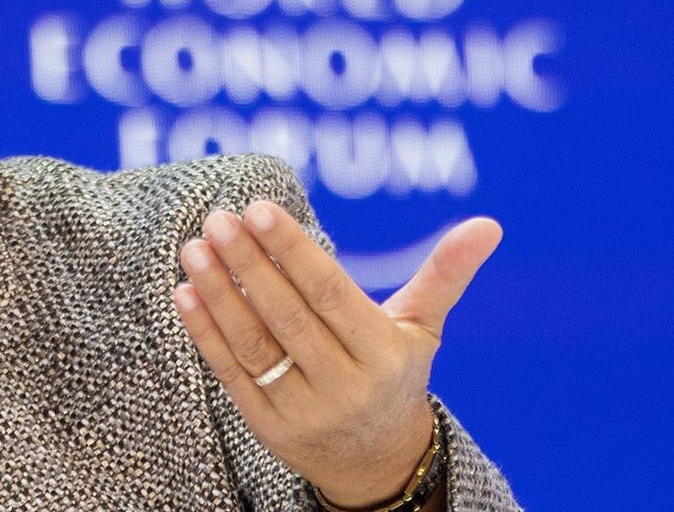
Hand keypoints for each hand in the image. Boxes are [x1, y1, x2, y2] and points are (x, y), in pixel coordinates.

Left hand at [173, 202, 501, 507]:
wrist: (377, 464)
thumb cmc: (394, 376)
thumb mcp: (422, 330)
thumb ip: (445, 276)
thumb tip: (488, 225)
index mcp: (384, 355)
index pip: (330, 294)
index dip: (292, 251)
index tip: (257, 209)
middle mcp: (345, 386)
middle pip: (288, 317)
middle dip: (248, 265)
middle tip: (218, 219)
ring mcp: (303, 410)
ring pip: (254, 345)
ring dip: (219, 293)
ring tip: (194, 248)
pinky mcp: (267, 427)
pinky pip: (231, 373)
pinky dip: (204, 332)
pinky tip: (185, 292)